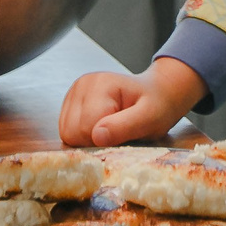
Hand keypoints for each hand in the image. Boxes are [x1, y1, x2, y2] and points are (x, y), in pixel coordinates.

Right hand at [58, 57, 208, 147]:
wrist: (158, 94)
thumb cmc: (157, 106)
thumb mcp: (150, 119)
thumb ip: (124, 126)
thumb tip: (97, 136)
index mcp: (100, 84)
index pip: (85, 128)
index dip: (104, 141)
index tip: (124, 133)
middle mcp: (81, 84)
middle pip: (72, 132)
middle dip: (94, 140)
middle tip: (118, 132)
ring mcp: (74, 93)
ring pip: (67, 133)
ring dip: (88, 139)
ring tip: (111, 127)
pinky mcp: (70, 103)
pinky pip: (67, 131)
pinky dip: (83, 136)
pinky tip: (102, 126)